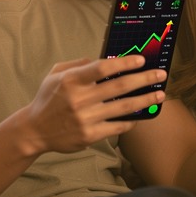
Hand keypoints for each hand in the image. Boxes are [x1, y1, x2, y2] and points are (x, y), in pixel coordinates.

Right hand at [20, 55, 166, 154]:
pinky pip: (116, 126)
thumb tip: (105, 60)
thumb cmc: (48, 98)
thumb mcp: (56, 74)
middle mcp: (79, 99)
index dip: (124, 63)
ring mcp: (85, 119)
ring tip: (160, 95)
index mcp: (70, 80)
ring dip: (144, 100)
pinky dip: (130, 120)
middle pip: (119, 87)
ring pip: (122, 108)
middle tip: (160, 75)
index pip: (102, 68)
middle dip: (143, 79)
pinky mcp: (89, 136)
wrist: (35, 130)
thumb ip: (79, 64)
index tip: (141, 60)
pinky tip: (141, 115)